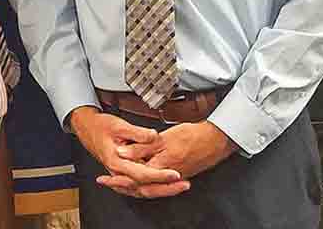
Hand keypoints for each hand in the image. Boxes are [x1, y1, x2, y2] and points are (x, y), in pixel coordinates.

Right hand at [69, 107, 189, 198]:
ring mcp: (121, 174)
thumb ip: (137, 133)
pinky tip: (166, 187)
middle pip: (145, 187)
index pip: (142, 173)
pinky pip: (139, 186)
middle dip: (166, 188)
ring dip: (162, 189)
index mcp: (116, 161)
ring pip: (143, 189)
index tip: (175, 173)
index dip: (160, 175)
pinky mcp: (124, 173)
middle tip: (184, 184)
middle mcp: (118, 172)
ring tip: (180, 186)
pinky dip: (153, 187)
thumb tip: (153, 136)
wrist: (87, 128)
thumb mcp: (119, 125)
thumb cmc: (101, 126)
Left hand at [110, 120, 237, 180]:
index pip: (136, 177)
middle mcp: (167, 176)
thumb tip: (122, 152)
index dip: (120, 179)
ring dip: (132, 185)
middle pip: (140, 186)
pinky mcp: (179, 175)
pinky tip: (139, 178)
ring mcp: (174, 177)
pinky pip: (158, 184)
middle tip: (107, 182)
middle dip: (123, 185)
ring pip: (149, 186)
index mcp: (161, 166)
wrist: (216, 140)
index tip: (107, 178)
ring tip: (117, 181)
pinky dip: (145, 182)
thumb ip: (142, 145)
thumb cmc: (193, 136)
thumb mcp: (164, 138)